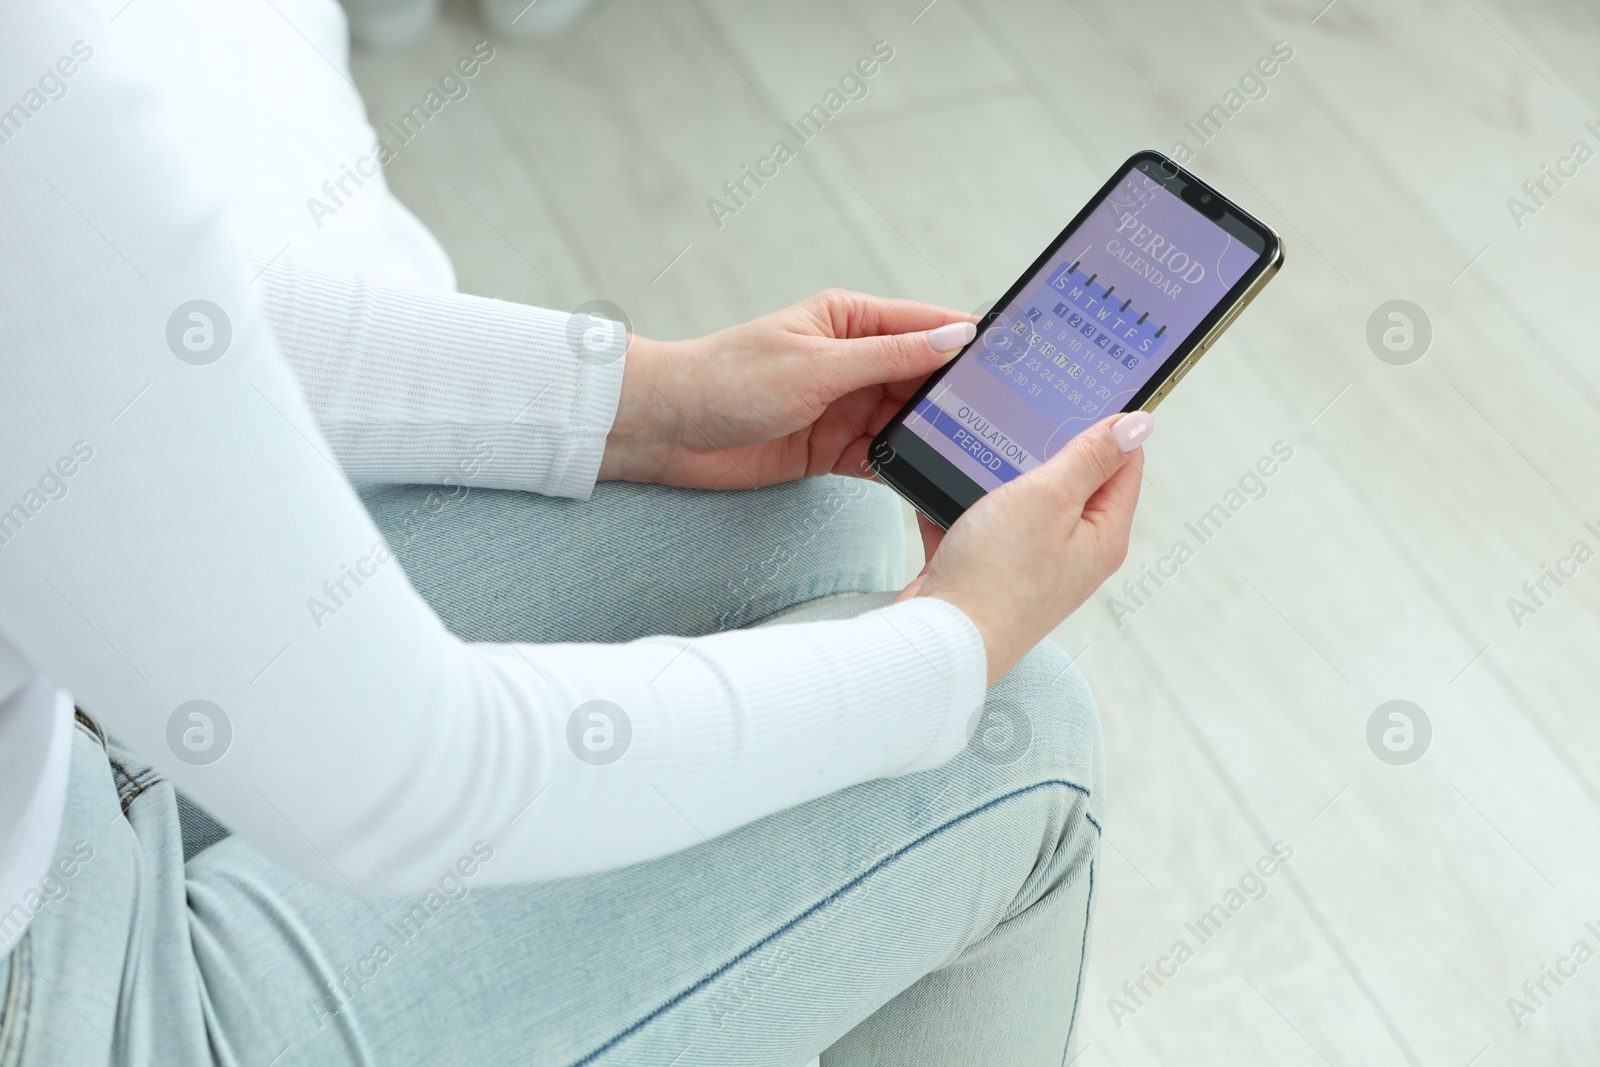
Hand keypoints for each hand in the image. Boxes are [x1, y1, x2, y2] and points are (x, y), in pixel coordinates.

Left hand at [597, 290, 976, 488]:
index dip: (973, 341)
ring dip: (935, 433)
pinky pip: (883, 454)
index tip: (1021, 357)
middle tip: (1012, 416)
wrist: (667, 431)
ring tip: (980, 450)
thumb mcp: (816, 365)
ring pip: (909, 418)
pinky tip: (932, 476)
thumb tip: (955, 340)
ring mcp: (845, 405)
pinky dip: (905, 464)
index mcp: (851, 319)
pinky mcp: (832, 448)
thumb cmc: (727, 379)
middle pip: (926, 376)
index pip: (928, 324)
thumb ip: (889, 356)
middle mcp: (854, 360)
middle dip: (961, 395)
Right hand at [899, 412, 1150, 684]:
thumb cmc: (996, 577)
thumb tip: (1138, 424)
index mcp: (1103, 534)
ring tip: (977, 452)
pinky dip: (963, 506)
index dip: (1106, 423)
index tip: (1077, 392)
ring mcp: (1033, 565)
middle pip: (1074, 480)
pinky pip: (983, 525)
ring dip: (999, 476)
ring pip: (1023, 500)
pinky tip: (941, 491)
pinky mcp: (993, 574)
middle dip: (1045, 446)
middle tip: (1022, 415)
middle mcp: (1075, 552)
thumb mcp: (1049, 497)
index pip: (1124, 462)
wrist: (939, 640)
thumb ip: (1091, 457)